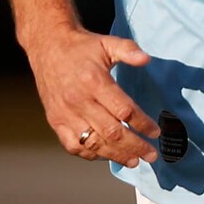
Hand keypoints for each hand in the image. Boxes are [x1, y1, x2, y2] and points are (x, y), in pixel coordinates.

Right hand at [23, 26, 161, 166]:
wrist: (47, 46)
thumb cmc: (81, 47)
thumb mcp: (106, 43)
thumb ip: (128, 50)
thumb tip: (146, 59)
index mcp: (94, 81)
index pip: (124, 110)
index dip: (142, 123)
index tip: (156, 131)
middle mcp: (79, 100)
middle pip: (112, 132)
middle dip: (135, 146)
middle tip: (152, 154)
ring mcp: (65, 113)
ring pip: (94, 143)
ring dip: (116, 155)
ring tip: (134, 161)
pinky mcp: (55, 121)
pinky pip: (74, 146)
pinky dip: (91, 154)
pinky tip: (106, 155)